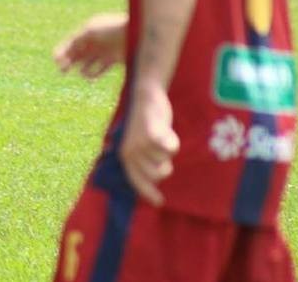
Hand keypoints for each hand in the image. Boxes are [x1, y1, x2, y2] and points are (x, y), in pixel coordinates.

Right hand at [53, 12, 126, 78]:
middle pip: (77, 53)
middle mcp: (95, 41)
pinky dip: (93, 74)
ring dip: (81, 69)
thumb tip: (65, 51)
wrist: (136, 34)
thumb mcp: (90, 32)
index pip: (71, 42)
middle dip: (69, 61)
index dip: (62, 51)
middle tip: (62, 70)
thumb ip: (77, 41)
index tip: (56, 60)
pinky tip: (89, 76)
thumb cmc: (111, 30)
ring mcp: (103, 51)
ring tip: (81, 72)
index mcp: (88, 31)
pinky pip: (99, 70)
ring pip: (87, 63)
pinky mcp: (113, 60)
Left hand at [119, 83, 179, 205]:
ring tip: (162, 136)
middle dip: (165, 165)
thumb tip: (154, 183)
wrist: (146, 95)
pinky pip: (169, 147)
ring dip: (169, 151)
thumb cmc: (145, 123)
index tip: (159, 202)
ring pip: (166, 160)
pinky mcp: (152, 131)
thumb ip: (143, 161)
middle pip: (157, 175)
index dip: (147, 192)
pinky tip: (168, 134)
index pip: (136, 181)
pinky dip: (172, 143)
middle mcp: (131, 151)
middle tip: (162, 149)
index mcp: (126, 155)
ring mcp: (141, 141)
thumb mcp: (139, 144)